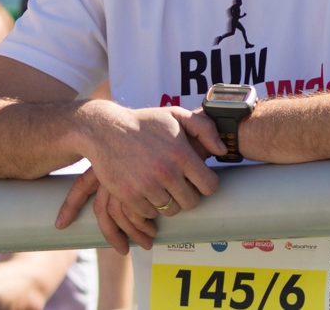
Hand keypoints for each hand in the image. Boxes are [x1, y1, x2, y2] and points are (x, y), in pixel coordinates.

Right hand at [53, 103, 222, 247]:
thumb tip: (222, 150)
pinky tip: (149, 194)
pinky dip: (150, 208)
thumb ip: (205, 128)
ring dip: (169, 203)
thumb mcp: (177, 116)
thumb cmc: (146, 123)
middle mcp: (165, 172)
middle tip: (182, 188)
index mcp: (181, 154)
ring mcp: (146, 185)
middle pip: (190, 203)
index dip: (207, 185)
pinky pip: (148, 213)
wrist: (106, 130)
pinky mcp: (128, 195)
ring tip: (166, 189)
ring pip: (169, 211)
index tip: (199, 181)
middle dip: (189, 197)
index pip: (209, 186)